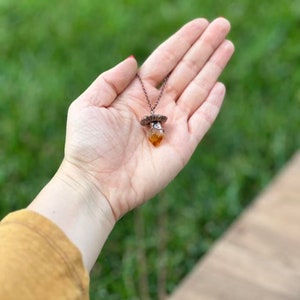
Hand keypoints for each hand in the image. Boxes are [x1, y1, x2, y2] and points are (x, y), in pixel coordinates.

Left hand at [63, 17, 233, 220]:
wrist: (96, 185)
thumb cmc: (87, 147)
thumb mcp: (87, 105)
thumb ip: (110, 80)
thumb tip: (133, 60)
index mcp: (135, 96)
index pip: (163, 62)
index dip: (181, 42)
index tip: (199, 24)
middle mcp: (156, 108)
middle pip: (185, 71)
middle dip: (203, 48)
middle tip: (222, 25)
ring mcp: (172, 126)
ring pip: (197, 91)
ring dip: (213, 69)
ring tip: (227, 46)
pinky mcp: (183, 146)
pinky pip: (202, 120)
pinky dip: (211, 104)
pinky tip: (220, 85)